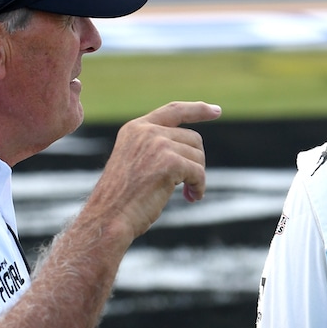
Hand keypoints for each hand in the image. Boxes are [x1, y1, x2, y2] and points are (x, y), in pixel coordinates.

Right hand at [87, 100, 221, 239]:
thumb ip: (157, 147)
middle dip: (196, 162)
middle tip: (189, 184)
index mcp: (136, 128)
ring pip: (198, 156)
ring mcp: (158, 144)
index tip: (216, 110)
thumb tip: (194, 148)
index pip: (174, 111)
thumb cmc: (123, 198)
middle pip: (193, 138)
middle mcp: (147, 131)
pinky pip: (199, 172)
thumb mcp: (136, 162)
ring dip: (197, 177)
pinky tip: (192, 198)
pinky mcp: (169, 162)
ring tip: (188, 192)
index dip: (198, 110)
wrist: (109, 217)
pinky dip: (199, 187)